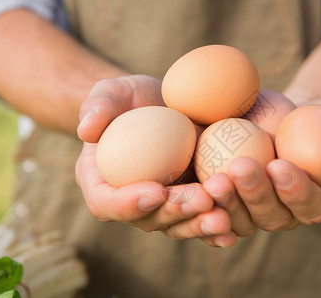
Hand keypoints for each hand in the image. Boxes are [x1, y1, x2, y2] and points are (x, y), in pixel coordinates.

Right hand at [75, 75, 236, 246]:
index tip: (154, 191)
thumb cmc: (131, 100)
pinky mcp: (189, 203)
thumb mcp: (112, 92)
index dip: (128, 203)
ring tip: (224, 216)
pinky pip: (201, 219)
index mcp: (103, 183)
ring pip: (180, 225)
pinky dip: (217, 227)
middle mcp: (133, 203)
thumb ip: (98, 106)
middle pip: (151, 219)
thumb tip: (87, 129)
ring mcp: (163, 206)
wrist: (161, 106)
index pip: (108, 202)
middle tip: (202, 200)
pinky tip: (234, 228)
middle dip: (177, 213)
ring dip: (201, 224)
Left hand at [202, 99, 320, 236]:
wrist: (292, 117)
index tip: (280, 166)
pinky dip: (209, 206)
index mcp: (319, 201)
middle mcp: (288, 214)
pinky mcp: (235, 202)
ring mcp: (258, 211)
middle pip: (272, 216)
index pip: (311, 204)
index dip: (297, 190)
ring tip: (213, 178)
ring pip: (242, 218)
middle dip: (256, 195)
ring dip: (227, 202)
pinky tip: (195, 190)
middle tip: (239, 168)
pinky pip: (220, 211)